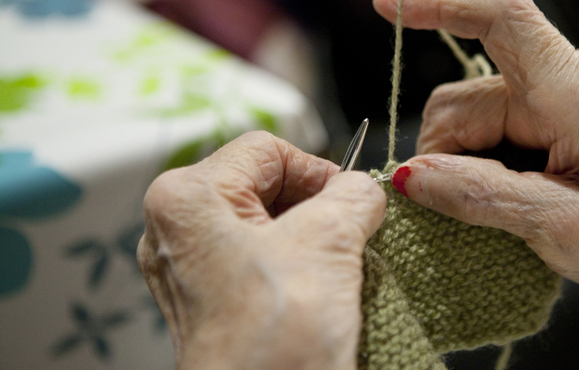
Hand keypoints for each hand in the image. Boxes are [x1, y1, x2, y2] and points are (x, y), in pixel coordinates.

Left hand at [137, 132, 385, 369]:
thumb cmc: (274, 337)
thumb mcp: (330, 240)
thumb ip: (353, 194)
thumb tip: (363, 188)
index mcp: (186, 198)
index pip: (267, 149)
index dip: (318, 168)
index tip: (350, 198)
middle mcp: (176, 229)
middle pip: (263, 184)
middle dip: (315, 206)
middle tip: (350, 233)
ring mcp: (191, 268)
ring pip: (266, 223)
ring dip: (311, 236)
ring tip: (337, 265)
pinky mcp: (211, 299)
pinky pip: (260, 259)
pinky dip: (297, 264)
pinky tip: (319, 287)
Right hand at [373, 0, 578, 311]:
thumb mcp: (561, 229)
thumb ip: (482, 197)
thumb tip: (412, 175)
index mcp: (578, 97)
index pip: (506, 19)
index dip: (442, 4)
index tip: (388, 6)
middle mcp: (565, 81)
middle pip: (461, 100)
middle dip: (445, 155)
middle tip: (463, 209)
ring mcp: (554, 95)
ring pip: (464, 119)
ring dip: (460, 165)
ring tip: (499, 207)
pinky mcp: (545, 113)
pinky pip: (482, 129)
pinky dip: (474, 164)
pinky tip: (502, 194)